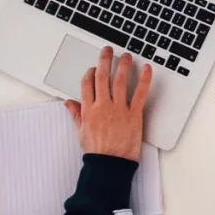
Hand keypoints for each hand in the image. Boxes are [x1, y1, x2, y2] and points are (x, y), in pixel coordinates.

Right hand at [64, 46, 150, 160]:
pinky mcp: (134, 114)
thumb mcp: (81, 132)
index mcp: (89, 110)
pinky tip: (146, 68)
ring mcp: (118, 109)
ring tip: (126, 55)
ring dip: (123, 65)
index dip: (90, 73)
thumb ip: (76, 114)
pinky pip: (139, 93)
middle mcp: (103, 106)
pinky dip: (144, 79)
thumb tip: (68, 103)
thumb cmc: (97, 152)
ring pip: (119, 81)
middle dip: (104, 60)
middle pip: (102, 77)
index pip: (87, 84)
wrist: (110, 165)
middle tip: (108, 50)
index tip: (94, 67)